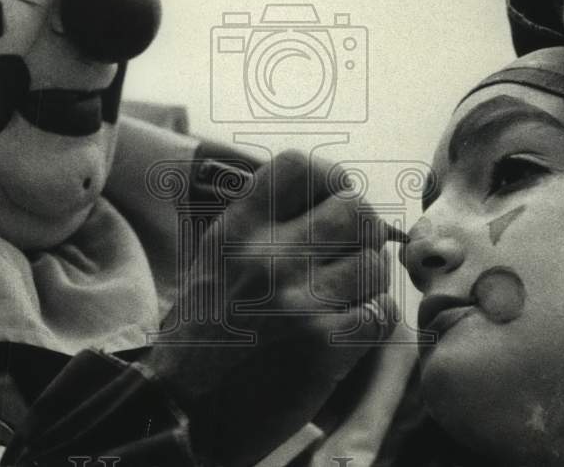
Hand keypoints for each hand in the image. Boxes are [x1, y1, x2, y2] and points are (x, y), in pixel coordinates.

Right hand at [141, 149, 398, 466]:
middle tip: (349, 248)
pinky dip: (372, 317)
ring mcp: (297, 300)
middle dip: (361, 229)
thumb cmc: (207, 321)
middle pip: (355, 209)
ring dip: (368, 278)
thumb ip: (264, 215)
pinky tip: (349, 322)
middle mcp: (267, 256)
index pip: (299, 166)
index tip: (331, 197)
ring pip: (375, 262)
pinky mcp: (322, 343)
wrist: (184, 398)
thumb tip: (332, 189)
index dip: (329, 177)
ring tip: (345, 291)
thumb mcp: (219, 251)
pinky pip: (380, 311)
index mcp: (238, 228)